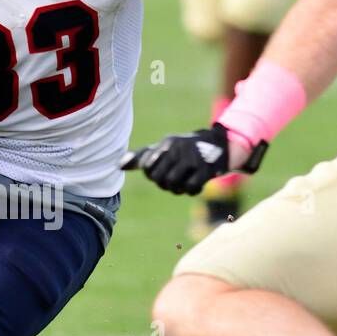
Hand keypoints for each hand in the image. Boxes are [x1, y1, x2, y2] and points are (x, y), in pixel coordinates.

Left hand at [121, 123, 266, 194]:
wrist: (218, 144)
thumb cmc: (182, 150)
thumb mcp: (162, 149)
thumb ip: (141, 157)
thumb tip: (119, 165)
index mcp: (166, 144)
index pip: (147, 167)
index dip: (151, 174)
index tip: (159, 170)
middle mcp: (179, 150)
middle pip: (159, 179)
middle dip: (163, 183)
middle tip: (171, 179)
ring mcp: (193, 160)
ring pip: (174, 185)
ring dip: (176, 189)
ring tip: (180, 183)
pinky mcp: (206, 170)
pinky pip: (191, 189)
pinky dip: (190, 190)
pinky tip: (193, 184)